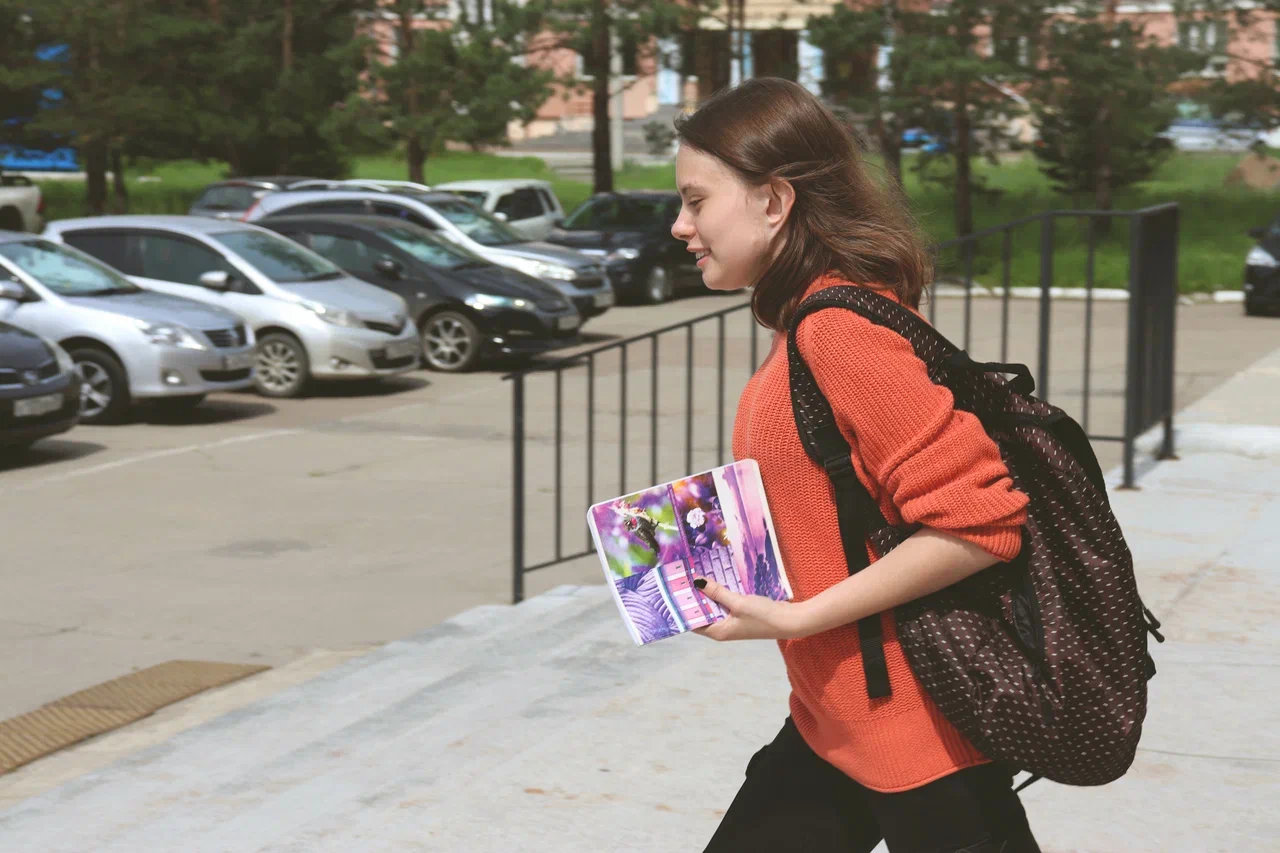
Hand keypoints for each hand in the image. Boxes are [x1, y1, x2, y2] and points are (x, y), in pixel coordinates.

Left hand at [691, 578, 810, 641]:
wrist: (789, 621)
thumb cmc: (762, 616)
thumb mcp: (738, 602)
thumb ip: (717, 592)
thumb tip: (696, 582)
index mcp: (718, 631)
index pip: (693, 622)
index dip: (683, 609)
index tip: (674, 592)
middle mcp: (722, 628)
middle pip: (703, 612)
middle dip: (694, 597)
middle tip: (682, 579)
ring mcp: (732, 622)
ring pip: (714, 606)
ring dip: (707, 593)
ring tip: (695, 575)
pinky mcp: (740, 614)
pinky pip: (725, 603)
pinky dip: (720, 593)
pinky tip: (716, 579)